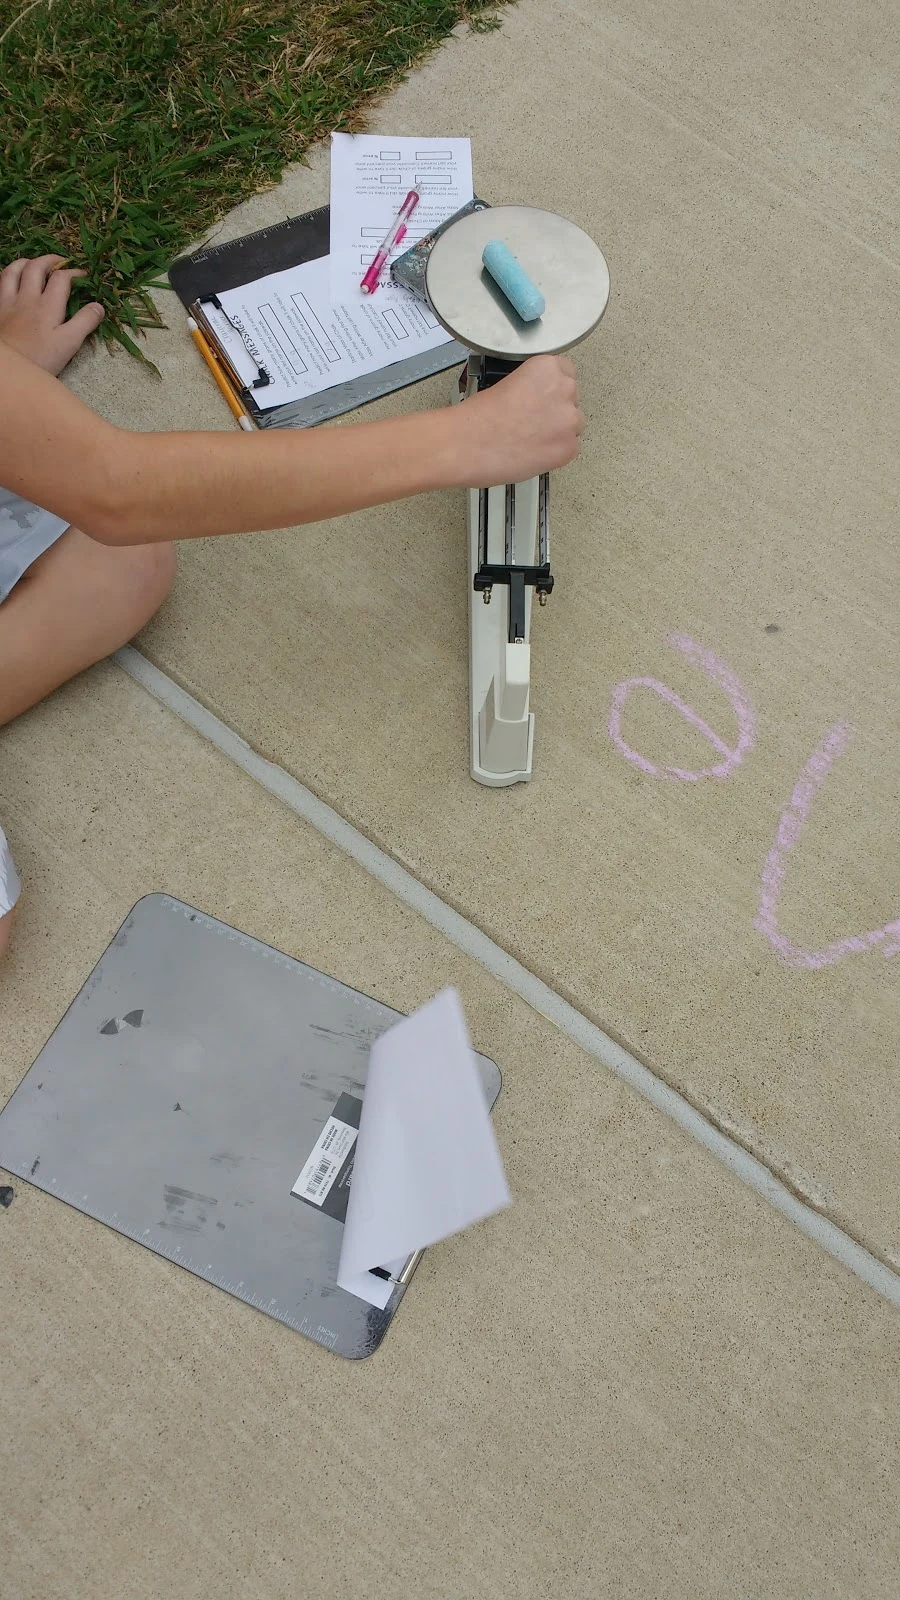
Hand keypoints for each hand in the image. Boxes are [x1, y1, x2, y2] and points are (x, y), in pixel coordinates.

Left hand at [0, 255, 104, 375]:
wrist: (8, 369)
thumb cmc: (40, 359)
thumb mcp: (68, 344)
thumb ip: (85, 323)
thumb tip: (99, 306)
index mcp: (48, 305)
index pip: (62, 278)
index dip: (74, 273)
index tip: (83, 276)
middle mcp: (27, 297)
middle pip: (36, 267)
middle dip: (50, 260)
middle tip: (60, 262)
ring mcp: (8, 302)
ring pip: (13, 270)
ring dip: (25, 262)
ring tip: (34, 264)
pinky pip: (0, 283)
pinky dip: (8, 276)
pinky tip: (12, 280)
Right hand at [454, 355, 584, 485]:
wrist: (467, 444)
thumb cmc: (477, 417)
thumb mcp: (506, 383)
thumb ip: (532, 387)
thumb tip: (539, 400)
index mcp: (547, 367)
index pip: (565, 372)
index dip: (551, 389)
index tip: (542, 399)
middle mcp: (563, 389)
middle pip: (572, 399)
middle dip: (556, 410)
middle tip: (532, 423)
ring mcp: (569, 420)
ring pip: (573, 425)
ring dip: (558, 431)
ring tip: (531, 439)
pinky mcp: (568, 448)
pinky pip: (570, 449)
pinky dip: (555, 453)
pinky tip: (533, 452)